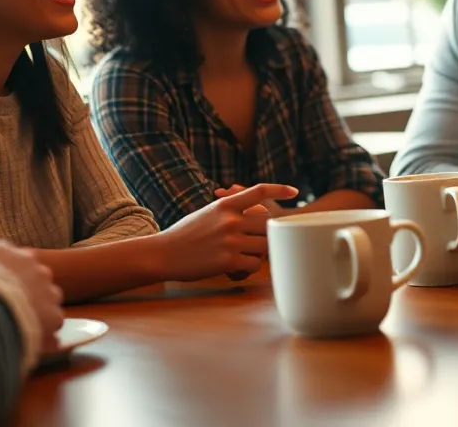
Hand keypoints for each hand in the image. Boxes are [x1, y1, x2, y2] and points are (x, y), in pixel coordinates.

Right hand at [0, 233, 64, 344]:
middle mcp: (22, 258)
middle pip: (19, 272)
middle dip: (12, 287)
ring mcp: (41, 282)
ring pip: (41, 292)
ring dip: (32, 305)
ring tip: (15, 322)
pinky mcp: (51, 307)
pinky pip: (52, 318)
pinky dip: (43, 327)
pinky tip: (30, 336)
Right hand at [160, 183, 298, 281]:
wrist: (163, 254)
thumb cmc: (184, 235)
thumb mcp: (207, 213)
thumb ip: (229, 211)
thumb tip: (253, 212)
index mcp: (225, 205)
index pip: (259, 191)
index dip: (279, 189)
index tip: (294, 191)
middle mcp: (230, 220)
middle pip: (268, 224)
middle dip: (268, 234)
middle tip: (260, 243)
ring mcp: (230, 241)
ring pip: (264, 246)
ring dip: (259, 254)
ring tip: (245, 258)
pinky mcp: (228, 261)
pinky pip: (254, 265)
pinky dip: (249, 268)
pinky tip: (237, 269)